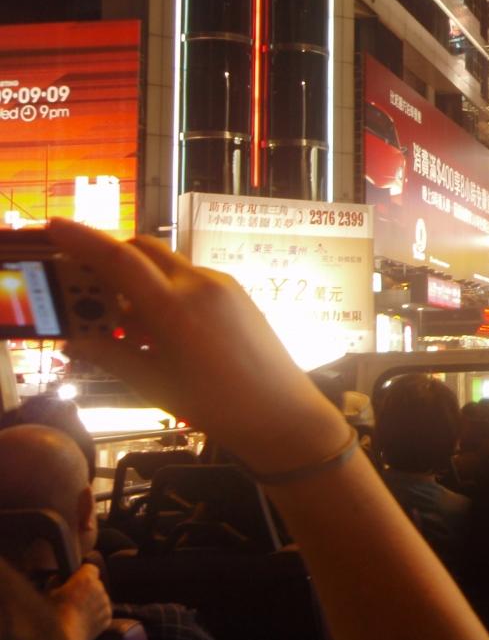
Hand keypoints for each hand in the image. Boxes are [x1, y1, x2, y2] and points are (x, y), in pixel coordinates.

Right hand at [47, 219, 348, 475]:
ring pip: (167, 265)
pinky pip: (190, 279)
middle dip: (109, 259)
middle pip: (143, 250)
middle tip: (87, 291)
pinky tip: (163, 330)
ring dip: (139, 280)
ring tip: (129, 328)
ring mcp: (223, 285)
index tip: (54, 226)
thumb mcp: (154, 383)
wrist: (282, 414)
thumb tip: (75, 340)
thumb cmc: (217, 405)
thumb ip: (110, 355)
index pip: (118, 259)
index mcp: (174, 306)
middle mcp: (200, 284)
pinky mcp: (237, 293)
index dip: (82, 240)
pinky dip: (166, 291)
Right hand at [48, 563, 111, 639]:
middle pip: (96, 584)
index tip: (75, 580)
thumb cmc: (53, 615)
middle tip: (73, 600)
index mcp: (86, 579)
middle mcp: (100, 589)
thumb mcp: (49, 593)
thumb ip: (57, 581)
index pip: (90, 568)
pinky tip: (82, 622)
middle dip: (87, 590)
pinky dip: (95, 616)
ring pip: (100, 599)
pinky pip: (102, 612)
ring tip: (76, 613)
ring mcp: (105, 604)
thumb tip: (59, 579)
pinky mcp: (107, 618)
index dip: (82, 574)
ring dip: (92, 603)